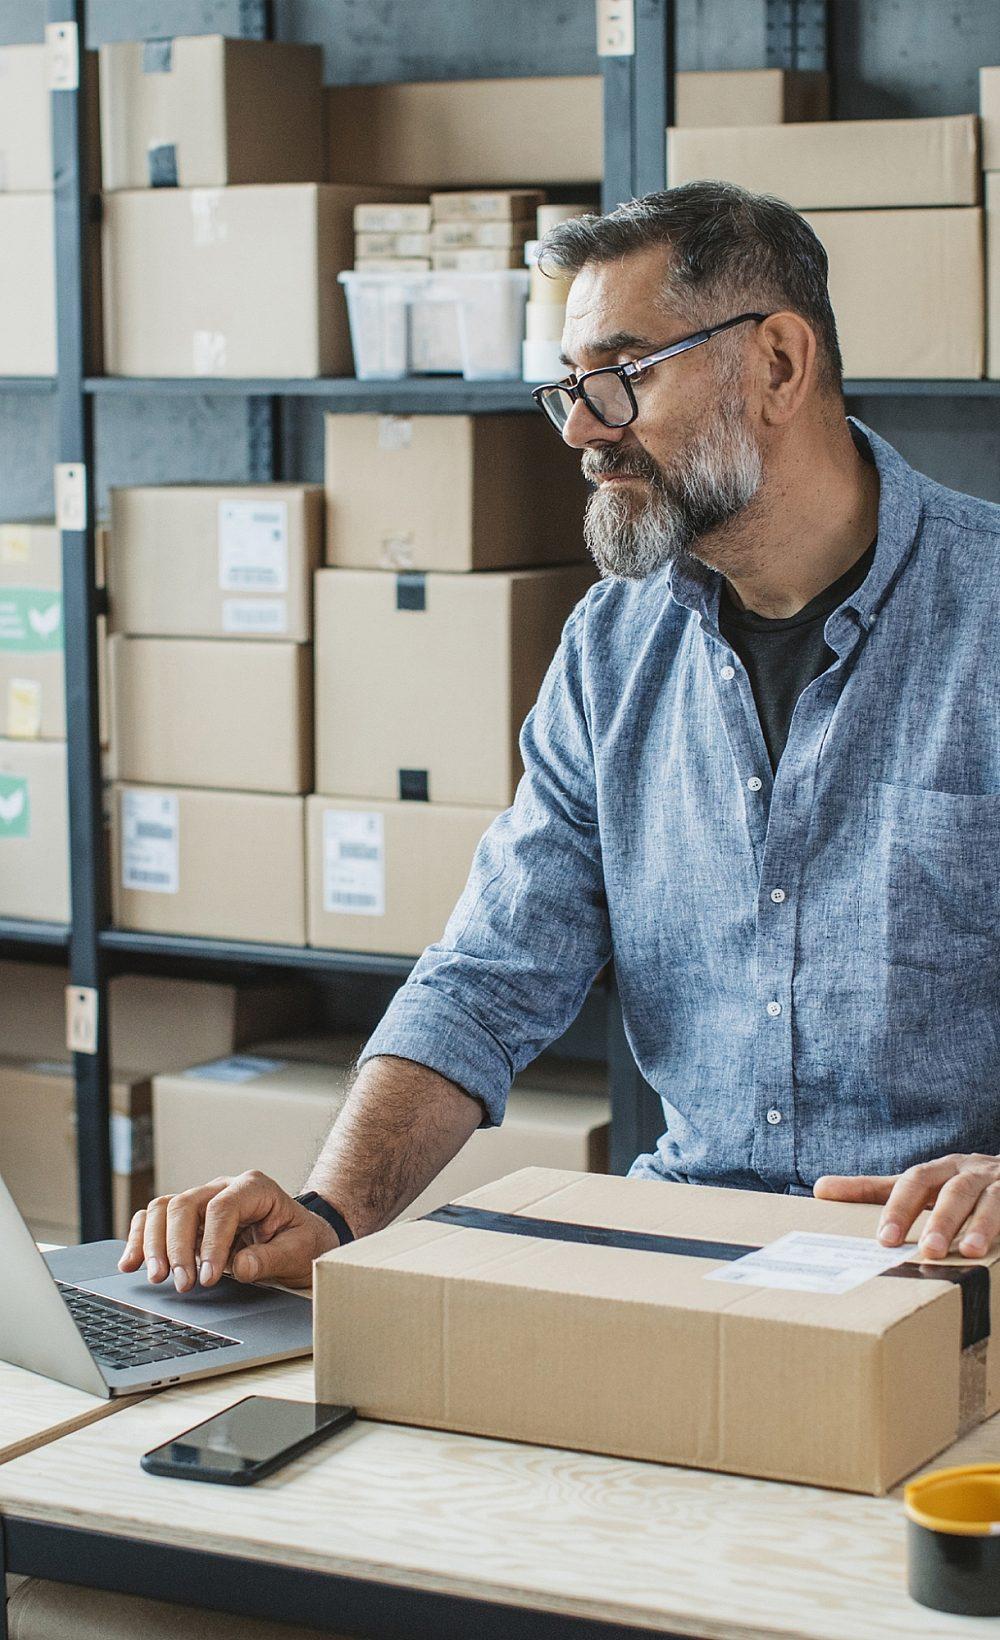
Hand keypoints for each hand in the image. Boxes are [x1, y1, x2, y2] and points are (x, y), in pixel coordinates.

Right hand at [117, 1172, 339, 1291]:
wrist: (301, 1237)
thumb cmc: (301, 1241)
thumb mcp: (299, 1251)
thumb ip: (271, 1258)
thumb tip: (239, 1266)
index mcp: (254, 1188)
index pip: (222, 1208)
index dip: (211, 1242)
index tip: (209, 1277)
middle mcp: (223, 1188)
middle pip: (185, 1204)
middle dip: (177, 1246)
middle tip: (182, 1283)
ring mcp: (203, 1201)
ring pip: (163, 1209)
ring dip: (153, 1243)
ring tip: (157, 1277)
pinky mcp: (188, 1218)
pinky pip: (154, 1219)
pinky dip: (139, 1239)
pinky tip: (131, 1263)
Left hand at [814, 1153, 999, 1259]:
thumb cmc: (957, 1185)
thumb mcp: (919, 1185)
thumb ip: (875, 1190)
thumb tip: (819, 1190)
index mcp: (940, 1170)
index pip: (913, 1182)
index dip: (899, 1208)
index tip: (884, 1239)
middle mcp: (970, 1172)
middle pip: (953, 1191)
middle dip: (941, 1219)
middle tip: (928, 1250)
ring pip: (991, 1201)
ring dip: (982, 1225)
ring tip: (970, 1252)